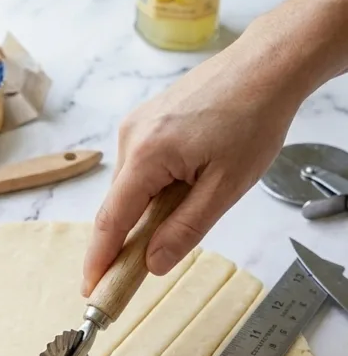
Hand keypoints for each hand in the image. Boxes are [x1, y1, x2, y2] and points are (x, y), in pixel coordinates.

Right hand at [82, 20, 305, 295]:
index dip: (100, 260)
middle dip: (126, 241)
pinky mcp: (148, 120)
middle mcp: (131, 137)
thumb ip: (185, 229)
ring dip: (149, 209)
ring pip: (132, 186)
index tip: (91, 290)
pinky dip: (154, 187)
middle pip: (119, 205)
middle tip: (138, 274)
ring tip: (194, 203)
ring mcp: (137, 125)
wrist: (265, 66)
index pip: (112, 221)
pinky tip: (187, 184)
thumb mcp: (226, 187)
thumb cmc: (253, 119)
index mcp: (146, 155)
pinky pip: (141, 167)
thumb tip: (152, 263)